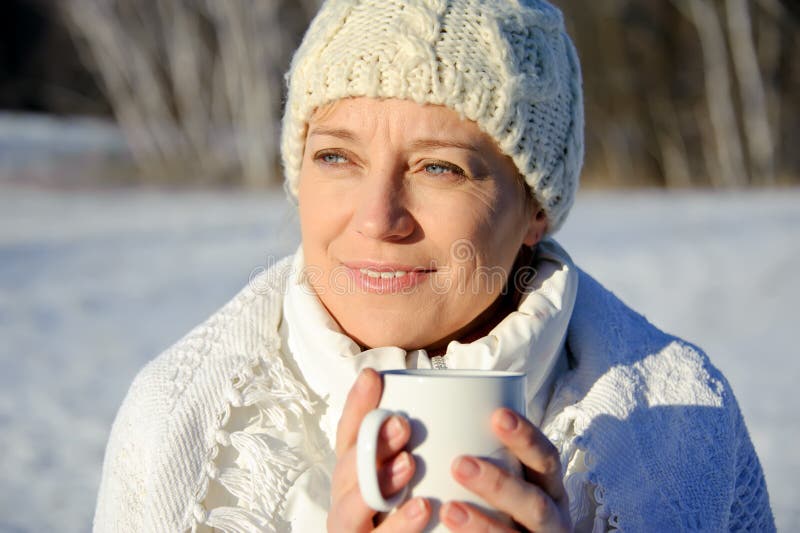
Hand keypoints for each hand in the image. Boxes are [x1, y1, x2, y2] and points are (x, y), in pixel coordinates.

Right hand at [327, 368, 431, 531]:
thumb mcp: (415, 476)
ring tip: (410, 464)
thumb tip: (435, 390)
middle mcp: (347, 504)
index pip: (347, 437)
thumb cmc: (419, 517)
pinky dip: (399, 526)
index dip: (355, 407)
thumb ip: (414, 445)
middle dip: (371, 446)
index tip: (373, 376)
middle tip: (403, 424)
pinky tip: (424, 509)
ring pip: (349, 512)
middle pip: (346, 472)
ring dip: (377, 485)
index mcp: (355, 477)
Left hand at [441, 408, 570, 531]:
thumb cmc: (506, 508)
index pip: (546, 459)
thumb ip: (488, 459)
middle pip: (535, 503)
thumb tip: (434, 420)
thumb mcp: (511, 483)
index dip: (527, 438)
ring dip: (482, 525)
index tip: (499, 416)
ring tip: (449, 510)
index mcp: (548, 489)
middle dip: (499, 484)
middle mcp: (552, 519)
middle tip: (460, 464)